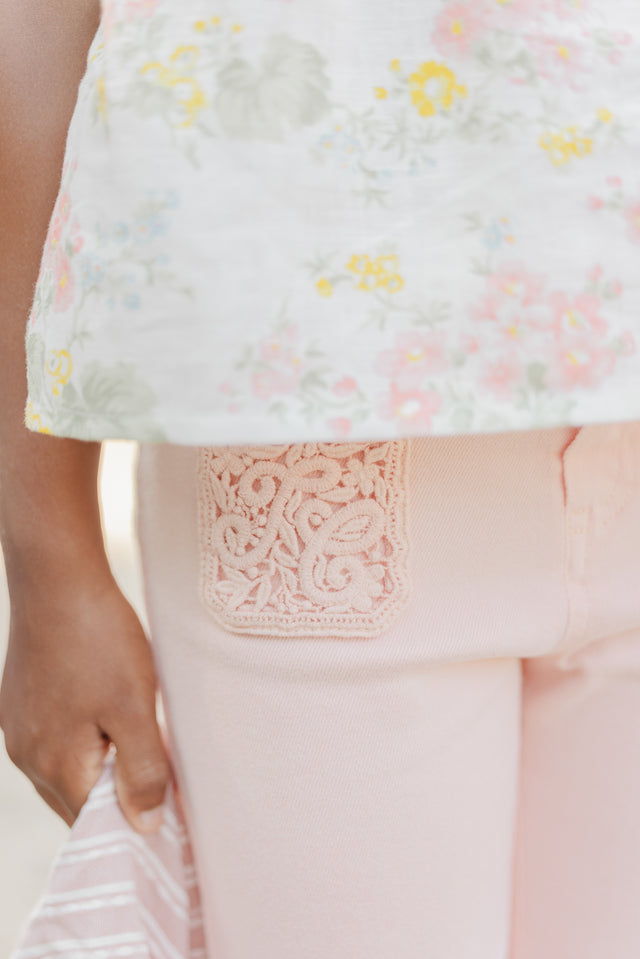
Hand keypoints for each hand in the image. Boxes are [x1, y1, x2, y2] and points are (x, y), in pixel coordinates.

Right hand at [0, 560, 170, 832]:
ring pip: (64, 772)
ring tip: (136, 749)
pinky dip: (82, 745)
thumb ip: (143, 771)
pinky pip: (52, 743)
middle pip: (77, 803)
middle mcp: (26, 756)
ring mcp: (17, 729)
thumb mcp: (135, 707)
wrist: (57, 580)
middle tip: (161, 784)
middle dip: (117, 802)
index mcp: (56, 765)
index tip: (169, 813)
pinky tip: (106, 720)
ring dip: (99, 771)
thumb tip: (146, 827)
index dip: (135, 823)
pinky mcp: (17, 704)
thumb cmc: (100, 640)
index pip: (97, 824)